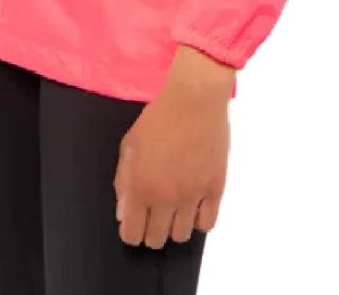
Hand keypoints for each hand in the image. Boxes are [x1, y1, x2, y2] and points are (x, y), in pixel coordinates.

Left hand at [113, 50, 230, 247]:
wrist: (194, 99)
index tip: (134, 221)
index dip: (131, 231)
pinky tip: (194, 206)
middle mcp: (165, 198)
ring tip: (175, 208)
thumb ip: (123, 180)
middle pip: (156, 240)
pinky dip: (199, 220)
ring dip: (175, 226)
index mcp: (140, 187)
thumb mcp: (130, 144)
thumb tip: (123, 212)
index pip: (132, 234)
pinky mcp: (215, 189)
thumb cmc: (158, 117)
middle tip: (154, 214)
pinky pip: (207, 224)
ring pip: (182, 236)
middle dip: (151, 231)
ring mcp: (192, 195)